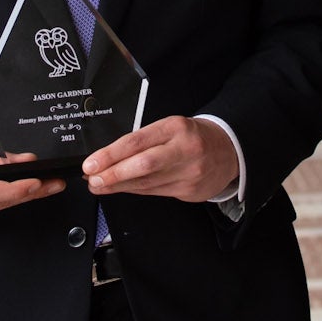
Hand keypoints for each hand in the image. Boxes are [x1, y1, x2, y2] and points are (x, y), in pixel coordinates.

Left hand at [82, 116, 237, 201]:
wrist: (230, 151)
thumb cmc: (193, 137)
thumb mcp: (171, 128)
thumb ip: (144, 141)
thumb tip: (109, 156)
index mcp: (175, 127)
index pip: (136, 141)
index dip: (110, 154)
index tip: (91, 163)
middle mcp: (183, 149)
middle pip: (142, 165)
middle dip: (113, 174)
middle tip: (92, 178)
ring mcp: (189, 172)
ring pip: (146, 183)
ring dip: (118, 186)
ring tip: (99, 185)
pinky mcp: (190, 191)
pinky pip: (155, 192)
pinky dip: (134, 191)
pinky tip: (120, 189)